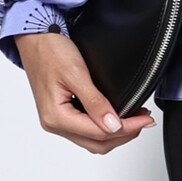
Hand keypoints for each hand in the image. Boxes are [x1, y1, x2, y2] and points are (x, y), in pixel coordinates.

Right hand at [14, 32, 156, 153]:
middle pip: (96, 143)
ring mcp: (57, 120)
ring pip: (91, 139)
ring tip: (135, 118)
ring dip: (114, 132)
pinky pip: (85, 128)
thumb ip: (94, 102)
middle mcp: (55, 123)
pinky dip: (103, 126)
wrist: (35, 37)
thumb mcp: (76, 74)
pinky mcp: (61, 112)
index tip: (146, 119)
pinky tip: (115, 116)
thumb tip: (113, 126)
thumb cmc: (50, 51)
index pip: (99, 133)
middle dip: (124, 134)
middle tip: (145, 120)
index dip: (127, 128)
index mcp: (56, 117)